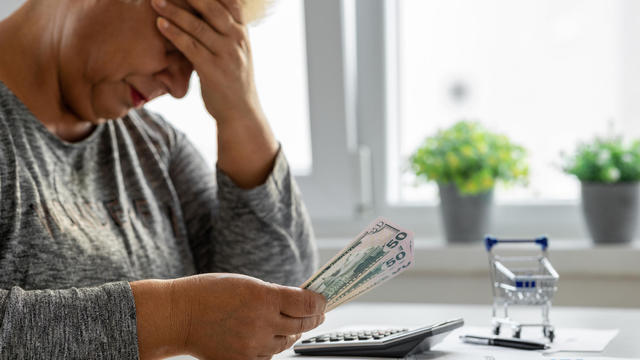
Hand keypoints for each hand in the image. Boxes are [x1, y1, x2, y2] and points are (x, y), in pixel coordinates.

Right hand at [131, 274, 326, 359]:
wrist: (179, 316)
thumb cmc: (209, 294)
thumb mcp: (246, 283)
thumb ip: (274, 294)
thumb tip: (301, 301)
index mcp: (263, 297)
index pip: (307, 303)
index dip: (319, 302)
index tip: (322, 300)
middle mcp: (261, 323)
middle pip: (302, 324)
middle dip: (313, 317)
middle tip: (318, 312)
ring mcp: (253, 345)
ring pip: (287, 342)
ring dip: (293, 333)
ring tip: (293, 324)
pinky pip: (269, 356)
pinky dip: (273, 346)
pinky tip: (270, 336)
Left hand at [151, 0, 261, 125]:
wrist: (241, 112)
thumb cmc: (232, 80)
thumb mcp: (235, 51)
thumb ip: (223, 32)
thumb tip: (204, 12)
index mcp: (243, 32)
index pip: (230, 1)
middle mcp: (238, 40)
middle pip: (213, 8)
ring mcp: (227, 55)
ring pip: (199, 27)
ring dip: (174, 12)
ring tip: (155, 1)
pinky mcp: (214, 71)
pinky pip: (191, 48)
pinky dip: (174, 34)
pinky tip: (160, 25)